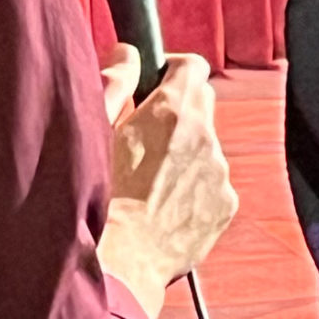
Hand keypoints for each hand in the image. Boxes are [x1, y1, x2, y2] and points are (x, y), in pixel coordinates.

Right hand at [97, 45, 237, 315]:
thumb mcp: (93, 131)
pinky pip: (214, 184)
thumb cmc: (96, 198)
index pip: (192, 66)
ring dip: (186, 154)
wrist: (119, 264)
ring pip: (207, 147)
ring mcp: (219, 172)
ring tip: (148, 183)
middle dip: (179, 111)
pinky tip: (163, 207)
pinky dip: (195, 188)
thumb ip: (113, 82)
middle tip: (146, 136)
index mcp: (172, 111)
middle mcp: (205, 136)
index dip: (172, 70)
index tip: (156, 83)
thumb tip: (127, 54)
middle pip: (203, 104)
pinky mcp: (225, 204)